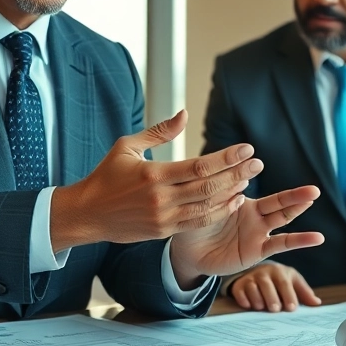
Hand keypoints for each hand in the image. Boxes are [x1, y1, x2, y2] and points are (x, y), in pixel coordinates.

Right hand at [50, 110, 260, 250]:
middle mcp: (160, 198)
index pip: (198, 165)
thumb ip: (159, 131)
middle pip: (208, 186)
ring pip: (207, 207)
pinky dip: (218, 212)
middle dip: (237, 174)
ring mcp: (163, 217)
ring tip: (248, 180)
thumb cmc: (106, 175)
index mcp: (153, 173)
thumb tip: (184, 114)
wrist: (87, 214)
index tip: (246, 149)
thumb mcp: (127, 146)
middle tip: (258, 163)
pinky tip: (233, 201)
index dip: (226, 158)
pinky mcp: (163, 231)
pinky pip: (198, 222)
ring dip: (231, 193)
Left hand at [169, 186, 323, 288]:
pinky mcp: (257, 249)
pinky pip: (281, 244)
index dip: (250, 171)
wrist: (189, 253)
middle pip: (278, 201)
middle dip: (295, 194)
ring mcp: (258, 231)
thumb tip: (232, 178)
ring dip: (297, 207)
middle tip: (315, 187)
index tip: (253, 158)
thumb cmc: (193, 225)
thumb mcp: (200, 205)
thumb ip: (215, 193)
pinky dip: (300, 240)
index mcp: (240, 198)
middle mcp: (254, 214)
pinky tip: (317, 238)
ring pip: (281, 217)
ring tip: (313, 197)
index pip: (249, 183)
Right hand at [230, 263, 321, 312]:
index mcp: (281, 272)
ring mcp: (251, 278)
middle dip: (272, 297)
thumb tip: (317, 304)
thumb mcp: (292, 282)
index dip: (289, 295)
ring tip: (261, 308)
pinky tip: (247, 306)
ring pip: (252, 287)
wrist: (257, 272)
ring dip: (257, 298)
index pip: (285, 284)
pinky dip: (243, 299)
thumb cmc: (279, 280)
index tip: (291, 308)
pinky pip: (239, 291)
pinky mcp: (239, 284)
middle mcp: (265, 273)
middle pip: (268, 285)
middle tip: (275, 309)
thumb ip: (304, 293)